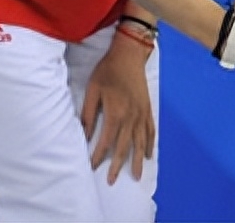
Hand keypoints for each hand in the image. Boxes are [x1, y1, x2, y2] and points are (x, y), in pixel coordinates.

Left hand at [81, 32, 154, 184]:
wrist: (130, 54)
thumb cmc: (108, 70)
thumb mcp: (93, 90)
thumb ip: (88, 114)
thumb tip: (83, 135)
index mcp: (116, 113)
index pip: (106, 142)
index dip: (99, 156)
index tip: (92, 168)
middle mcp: (132, 117)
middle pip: (125, 146)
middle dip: (118, 165)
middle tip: (112, 181)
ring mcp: (142, 113)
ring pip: (140, 142)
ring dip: (137, 160)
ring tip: (136, 175)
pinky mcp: (148, 108)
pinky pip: (150, 130)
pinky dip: (150, 144)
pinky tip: (148, 154)